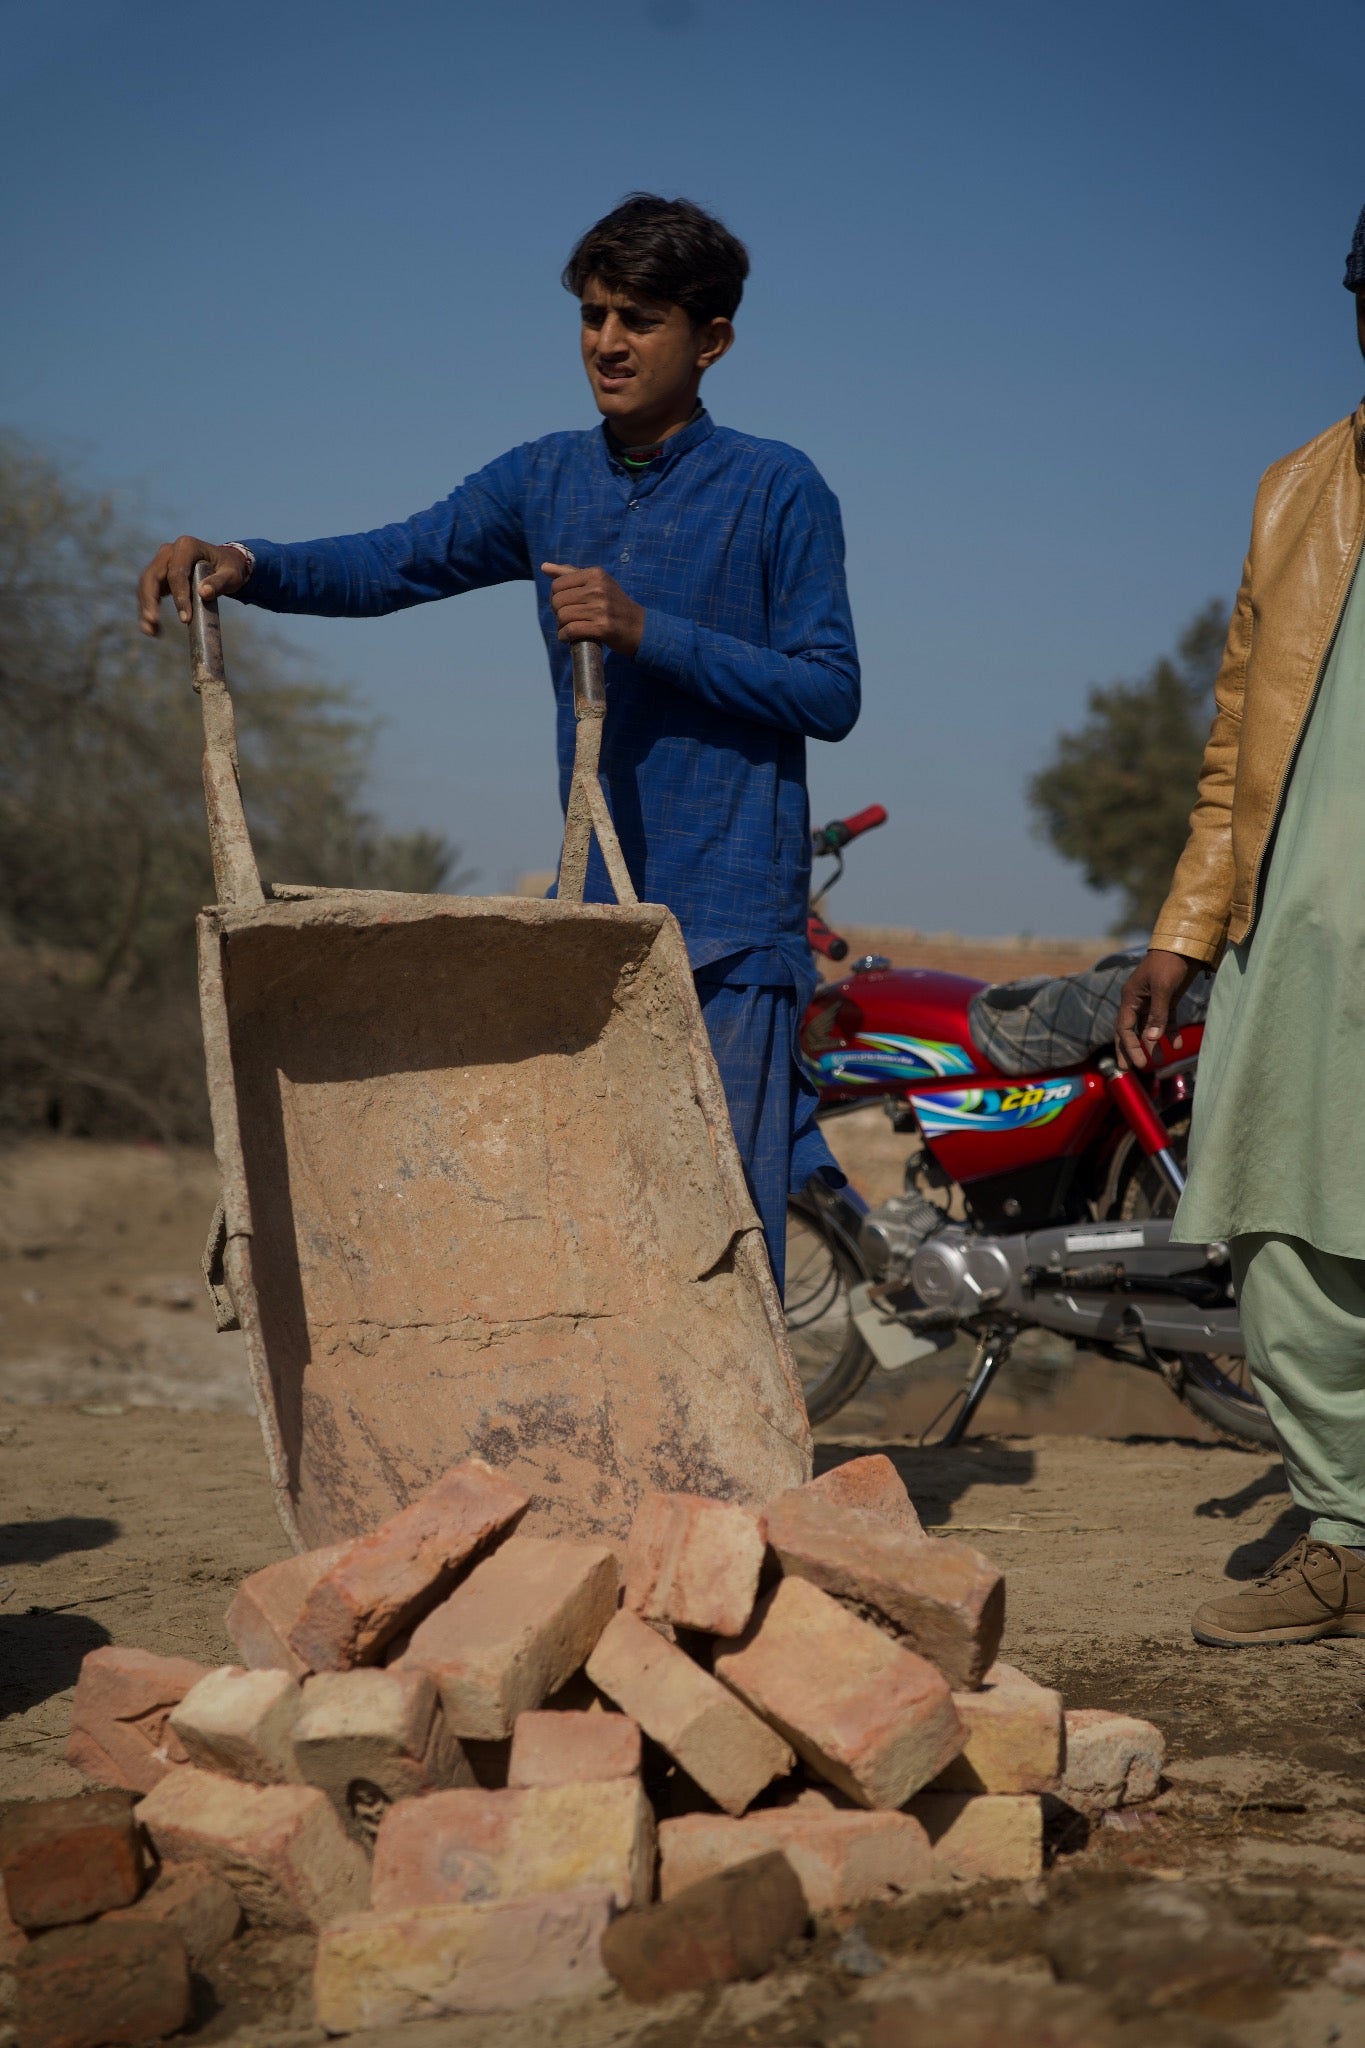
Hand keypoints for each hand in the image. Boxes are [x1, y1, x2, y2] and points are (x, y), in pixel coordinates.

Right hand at [138, 536, 251, 636]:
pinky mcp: (158, 575)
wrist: (224, 564)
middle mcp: (169, 551)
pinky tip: (152, 629)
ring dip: (145, 608)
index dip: (179, 596)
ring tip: (150, 631)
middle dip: (150, 601)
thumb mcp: (231, 575)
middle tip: (152, 622)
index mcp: (187, 546)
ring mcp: (161, 562)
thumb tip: (204, 593)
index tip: (186, 618)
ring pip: (145, 585)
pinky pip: (148, 592)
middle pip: (152, 576)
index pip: (176, 572)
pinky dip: (148, 610)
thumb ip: (220, 583)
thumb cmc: (229, 569)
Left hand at [541, 562, 644, 657]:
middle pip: (558, 601)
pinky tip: (567, 638)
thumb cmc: (615, 605)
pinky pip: (571, 630)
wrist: (640, 627)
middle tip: (567, 619)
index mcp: (596, 574)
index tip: (566, 606)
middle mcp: (598, 588)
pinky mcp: (602, 627)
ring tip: (568, 629)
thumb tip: (544, 567)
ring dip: (561, 627)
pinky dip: (564, 637)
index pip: (558, 585)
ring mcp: (601, 608)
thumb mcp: (597, 583)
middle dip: (558, 613)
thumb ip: (570, 573)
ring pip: (562, 616)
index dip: (556, 598)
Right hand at [1116, 948, 1201, 1069]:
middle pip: (1130, 1030)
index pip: (1124, 1028)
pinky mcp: (1167, 999)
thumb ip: (1157, 1014)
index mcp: (1131, 997)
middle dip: (1130, 1050)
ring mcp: (1152, 1001)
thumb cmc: (1169, 963)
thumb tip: (1151, 1039)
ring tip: (1158, 1062)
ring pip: (1148, 1028)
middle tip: (1128, 1070)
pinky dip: (1170, 1033)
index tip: (1140, 1064)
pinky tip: (1177, 1045)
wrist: (1185, 945)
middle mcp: (1138, 1001)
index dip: (1130, 1047)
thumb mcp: (1163, 988)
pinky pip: (1165, 1020)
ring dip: (1152, 1044)